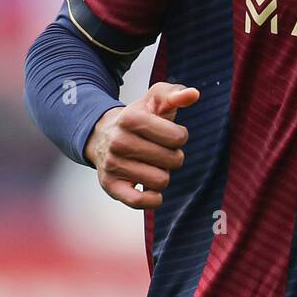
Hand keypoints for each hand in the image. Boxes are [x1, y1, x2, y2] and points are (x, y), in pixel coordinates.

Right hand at [85, 82, 199, 209]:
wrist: (103, 136)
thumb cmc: (139, 118)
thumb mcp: (154, 100)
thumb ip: (175, 94)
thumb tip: (193, 94)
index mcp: (131, 118)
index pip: (178, 138)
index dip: (179, 137)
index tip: (169, 134)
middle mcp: (118, 141)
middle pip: (173, 161)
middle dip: (172, 157)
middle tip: (159, 151)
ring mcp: (113, 164)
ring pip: (161, 181)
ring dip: (162, 175)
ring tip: (151, 164)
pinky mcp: (111, 186)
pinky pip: (139, 202)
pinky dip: (152, 199)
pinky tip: (151, 189)